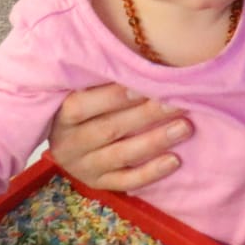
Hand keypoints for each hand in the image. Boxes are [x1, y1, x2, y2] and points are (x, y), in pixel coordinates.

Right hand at [49, 83, 191, 192]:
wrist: (68, 142)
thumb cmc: (83, 104)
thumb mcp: (81, 90)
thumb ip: (102, 80)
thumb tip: (142, 61)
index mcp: (60, 115)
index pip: (83, 105)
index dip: (114, 95)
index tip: (147, 82)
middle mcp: (68, 144)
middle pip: (109, 129)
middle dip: (146, 115)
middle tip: (178, 102)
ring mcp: (83, 167)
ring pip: (121, 155)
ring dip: (155, 141)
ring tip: (184, 128)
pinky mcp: (98, 184)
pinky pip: (126, 182)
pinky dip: (151, 172)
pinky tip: (174, 161)